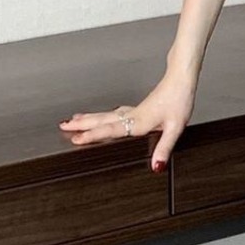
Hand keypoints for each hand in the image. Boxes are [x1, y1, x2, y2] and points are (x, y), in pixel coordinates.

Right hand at [58, 71, 197, 171]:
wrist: (181, 79)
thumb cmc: (180, 100)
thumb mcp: (175, 128)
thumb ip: (164, 147)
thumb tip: (155, 166)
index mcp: (138, 121)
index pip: (110, 130)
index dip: (92, 135)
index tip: (75, 139)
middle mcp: (132, 115)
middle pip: (101, 120)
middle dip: (81, 124)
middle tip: (62, 125)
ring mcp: (134, 110)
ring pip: (106, 115)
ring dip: (89, 118)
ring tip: (73, 119)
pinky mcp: (139, 107)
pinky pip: (115, 112)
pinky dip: (104, 115)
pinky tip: (105, 115)